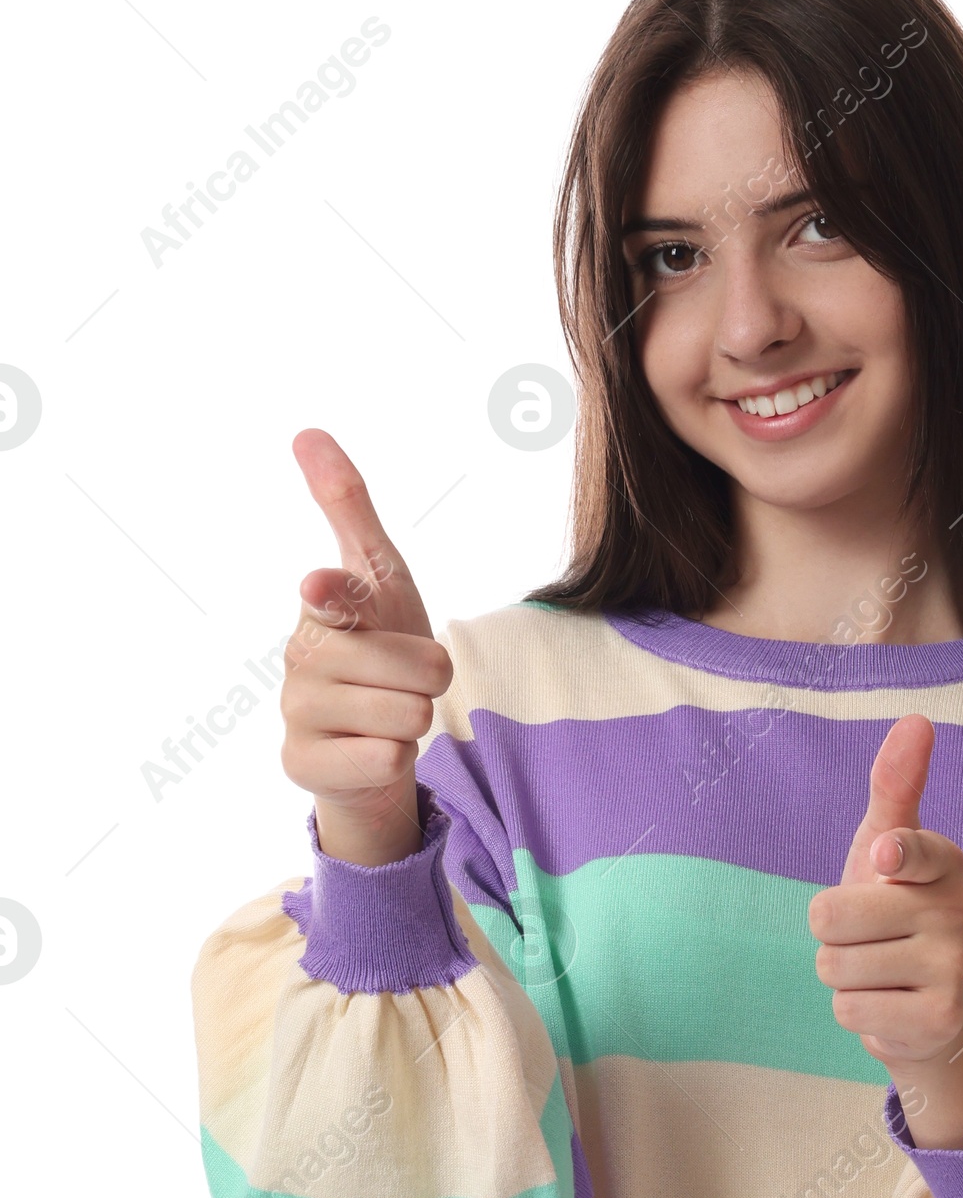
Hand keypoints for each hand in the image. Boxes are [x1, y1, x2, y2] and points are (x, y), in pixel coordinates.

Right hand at [280, 429, 451, 866]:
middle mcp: (300, 658)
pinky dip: (394, 760)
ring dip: (414, 720)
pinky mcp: (301, 765)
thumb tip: (306, 432)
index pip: (337, 594)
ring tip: (386, 715)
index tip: (320, 585)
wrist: (363, 737)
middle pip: (420, 667)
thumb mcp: (378, 576)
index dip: (336, 593)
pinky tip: (368, 750)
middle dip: (431, 679)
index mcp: (321, 608)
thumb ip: (348, 508)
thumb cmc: (378, 645)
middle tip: (403, 681)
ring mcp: (295, 714)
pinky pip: (385, 761)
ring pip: (409, 716)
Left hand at [807, 713, 962, 1148]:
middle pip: (832, 915)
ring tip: (875, 969)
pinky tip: (886, 1003)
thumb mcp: (886, 846)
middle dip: (831, 931)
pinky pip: (849, 1008)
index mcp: (946, 863)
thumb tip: (917, 720)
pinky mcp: (938, 1018)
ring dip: (840, 973)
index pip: (911, 850)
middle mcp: (960, 911)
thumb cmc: (893, 910)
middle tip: (865, 935)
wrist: (926, 1006)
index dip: (893, 854)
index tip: (884, 856)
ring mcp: (954, 966)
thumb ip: (896, 788)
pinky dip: (854, 1009)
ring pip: (834, 965)